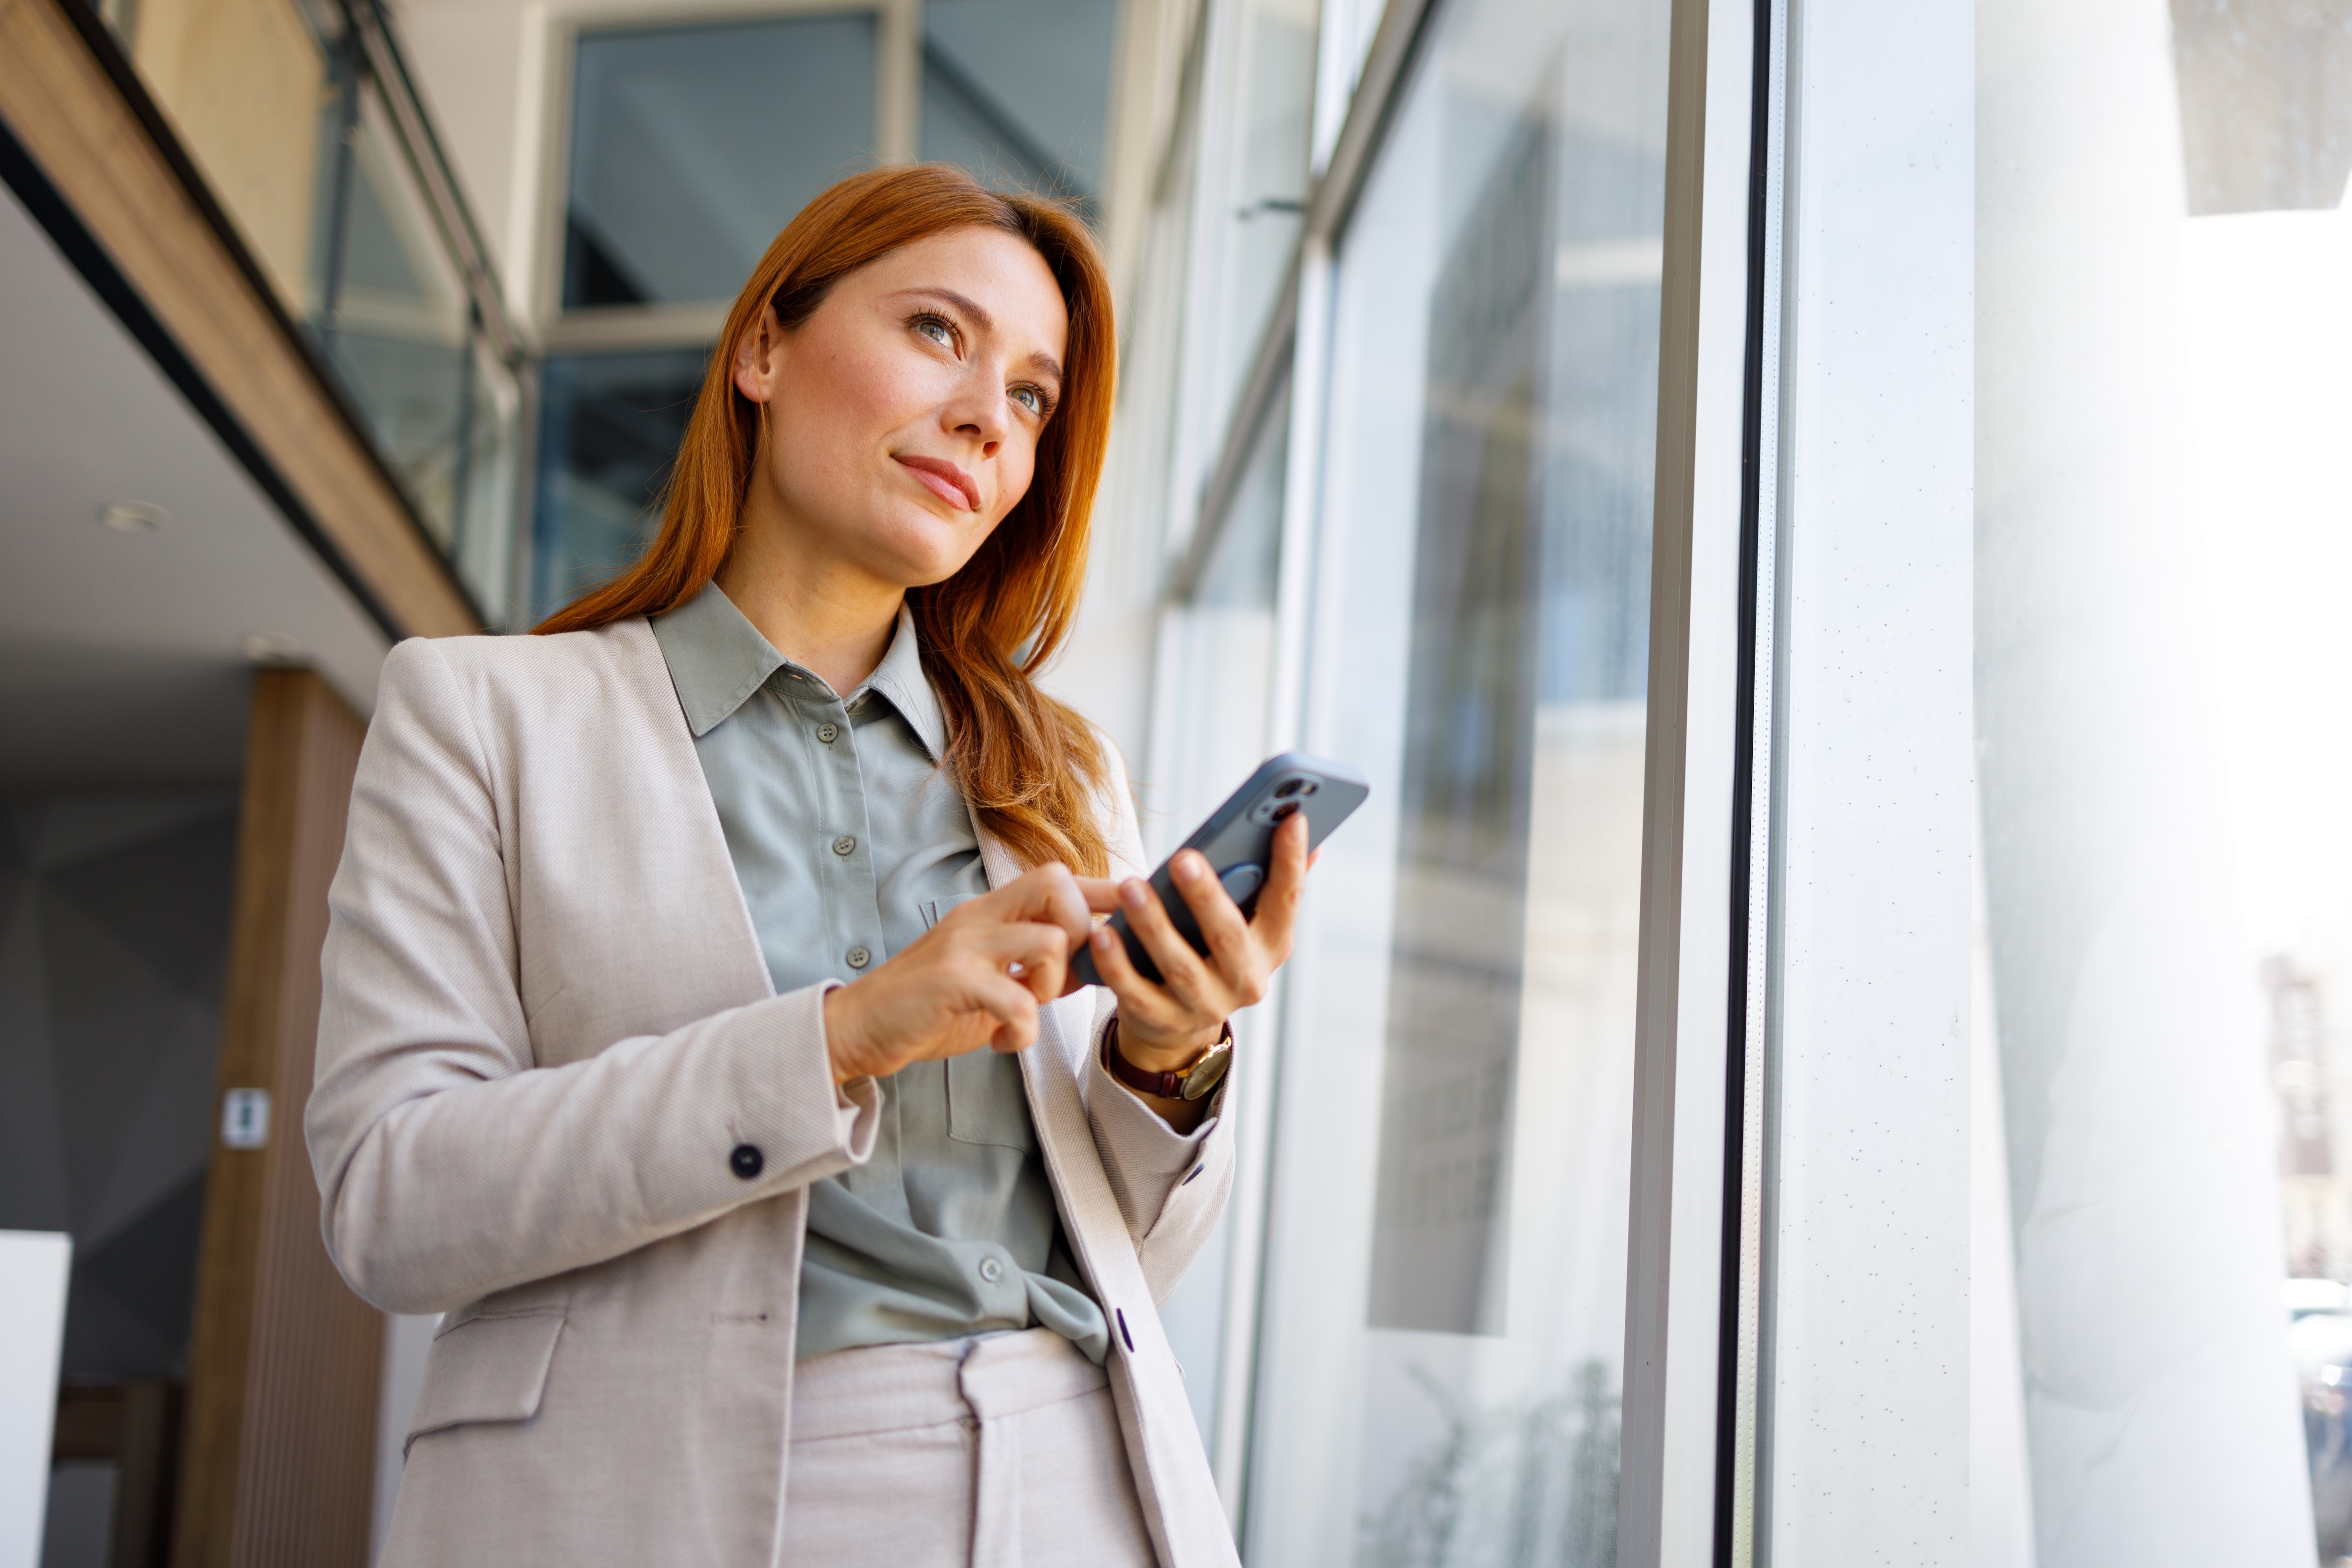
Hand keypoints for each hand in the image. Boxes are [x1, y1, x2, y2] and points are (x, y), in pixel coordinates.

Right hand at [821, 865, 1093, 1082]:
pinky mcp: (952, 981)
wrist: (860, 1027)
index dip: (1102, 889)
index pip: (1058, 878)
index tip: (1135, 904)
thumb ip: (1036, 966)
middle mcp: (979, 916)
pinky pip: (1018, 998)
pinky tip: (1005, 1040)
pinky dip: (1024, 1028)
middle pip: (1057, 884)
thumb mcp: (989, 977)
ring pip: (1048, 941)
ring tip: (1028, 1010)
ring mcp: (964, 945)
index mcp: (990, 911)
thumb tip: (1093, 962)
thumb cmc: (929, 1005)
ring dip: (1054, 984)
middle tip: (1064, 976)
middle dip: (1081, 930)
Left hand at [1077, 809, 1315, 1074]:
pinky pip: (1137, 993)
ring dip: (1154, 926)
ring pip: (1181, 966)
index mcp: (1272, 946)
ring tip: (1131, 887)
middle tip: (1182, 857)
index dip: (1291, 862)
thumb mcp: (1246, 922)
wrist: (1179, 1024)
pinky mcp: (1163, 1022)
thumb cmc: (1212, 950)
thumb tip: (1300, 829)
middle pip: (1228, 936)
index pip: (1286, 901)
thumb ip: (1268, 880)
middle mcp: (1246, 980)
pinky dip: (1118, 965)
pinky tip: (1103, 934)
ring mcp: (1206, 1006)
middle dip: (1206, 896)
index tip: (1292, 818)